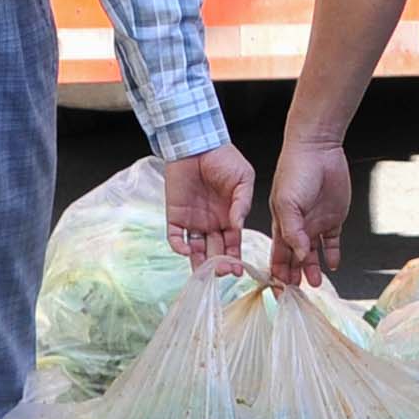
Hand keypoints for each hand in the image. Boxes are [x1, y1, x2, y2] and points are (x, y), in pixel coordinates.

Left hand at [164, 144, 254, 273]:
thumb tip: (239, 225)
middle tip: (222, 272)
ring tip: (204, 273)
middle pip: (215, 252)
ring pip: (195, 250)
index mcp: (229, 217)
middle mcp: (212, 224)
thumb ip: (243, 203)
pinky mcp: (176, 216)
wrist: (198, 145)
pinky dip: (179, 247)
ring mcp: (193, 222)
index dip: (235, 259)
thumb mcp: (243, 179)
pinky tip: (186, 251)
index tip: (238, 271)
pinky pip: (176, 237)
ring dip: (199, 263)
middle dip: (219, 265)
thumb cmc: (224, 159)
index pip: (233, 244)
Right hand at [268, 136, 353, 288]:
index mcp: (281, 224)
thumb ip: (292, 232)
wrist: (318, 149)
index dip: (277, 273)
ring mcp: (316, 223)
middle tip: (295, 294)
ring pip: (313, 254)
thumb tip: (300, 256)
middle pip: (294, 258)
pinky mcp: (334, 218)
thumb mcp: (287, 203)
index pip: (277, 255)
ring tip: (315, 284)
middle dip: (293, 276)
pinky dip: (332, 255)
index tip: (278, 290)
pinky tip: (332, 266)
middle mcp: (298, 226)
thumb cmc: (296, 171)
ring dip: (312, 269)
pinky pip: (333, 242)